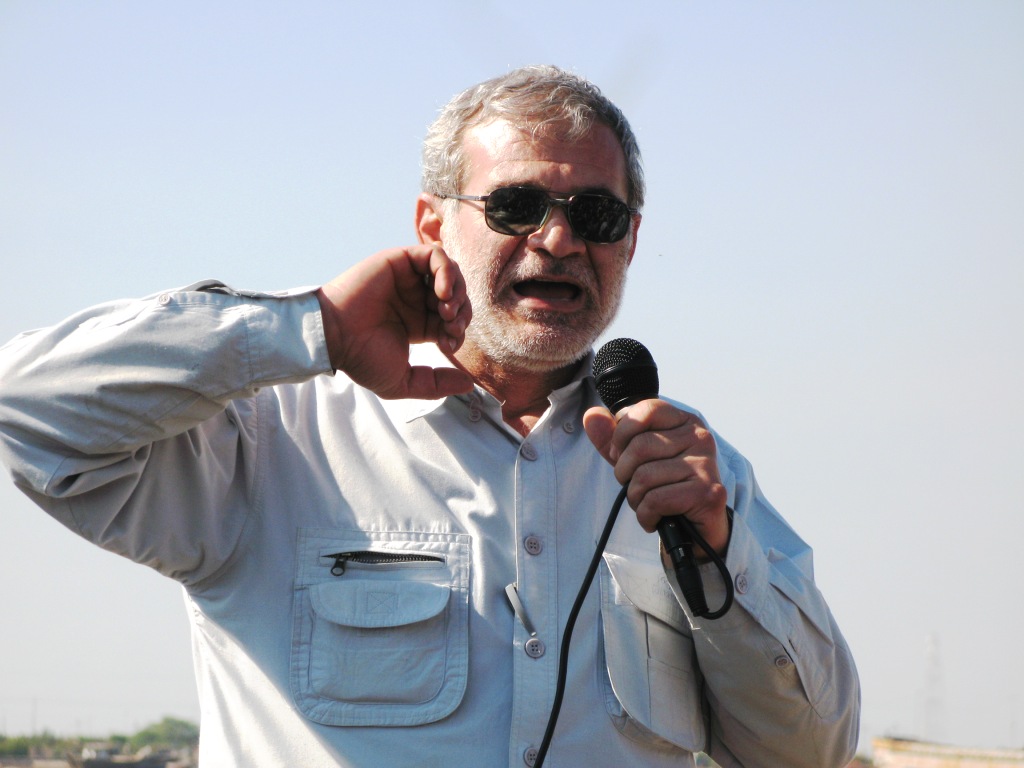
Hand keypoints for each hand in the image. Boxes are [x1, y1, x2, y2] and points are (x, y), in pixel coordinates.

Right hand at [316, 245, 473, 399]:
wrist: (334, 336)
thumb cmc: (361, 359)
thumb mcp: (403, 381)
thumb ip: (435, 384)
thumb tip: (468, 384)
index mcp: (418, 323)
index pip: (454, 320)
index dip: (458, 331)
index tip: (447, 345)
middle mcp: (415, 299)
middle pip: (457, 296)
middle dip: (462, 312)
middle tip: (451, 325)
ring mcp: (408, 279)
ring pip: (450, 274)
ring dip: (457, 291)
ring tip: (446, 309)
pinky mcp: (400, 261)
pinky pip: (434, 255)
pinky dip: (446, 270)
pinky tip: (442, 291)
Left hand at [583, 399, 729, 557]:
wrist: (695, 529)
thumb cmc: (664, 488)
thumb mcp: (633, 459)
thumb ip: (611, 438)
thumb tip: (592, 415)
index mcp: (684, 422)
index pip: (646, 410)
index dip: (622, 434)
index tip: (621, 454)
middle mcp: (700, 438)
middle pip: (640, 446)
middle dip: (624, 474)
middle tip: (635, 487)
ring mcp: (705, 465)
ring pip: (644, 476)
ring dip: (635, 498)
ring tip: (647, 505)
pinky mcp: (707, 494)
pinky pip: (656, 500)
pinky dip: (646, 515)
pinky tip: (655, 518)